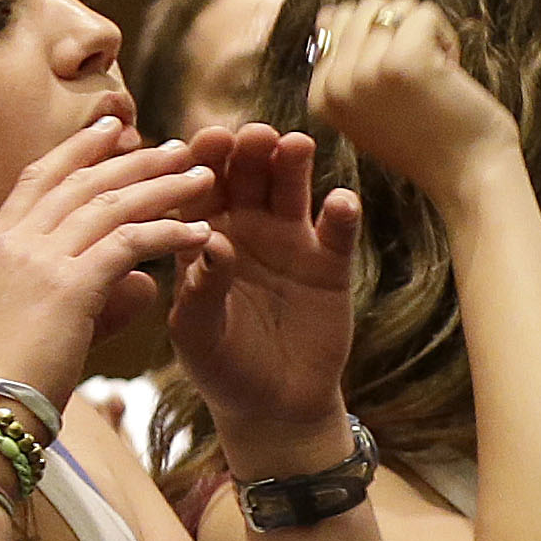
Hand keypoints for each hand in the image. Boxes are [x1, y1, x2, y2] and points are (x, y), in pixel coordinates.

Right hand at [0, 118, 219, 407]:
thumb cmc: (4, 382)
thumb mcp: (29, 321)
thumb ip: (84, 293)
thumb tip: (141, 282)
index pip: (38, 178)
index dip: (78, 149)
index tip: (113, 128)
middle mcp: (13, 243)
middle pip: (81, 182)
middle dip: (134, 158)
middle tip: (177, 146)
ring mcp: (37, 260)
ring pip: (109, 204)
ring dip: (162, 186)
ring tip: (202, 178)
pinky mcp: (68, 286)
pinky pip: (130, 243)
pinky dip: (168, 232)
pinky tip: (200, 232)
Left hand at [160, 122, 364, 452]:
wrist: (271, 406)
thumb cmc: (220, 366)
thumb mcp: (198, 334)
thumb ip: (201, 290)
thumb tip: (211, 243)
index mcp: (202, 236)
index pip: (200, 190)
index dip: (202, 164)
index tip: (204, 141)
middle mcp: (246, 228)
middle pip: (247, 177)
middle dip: (248, 151)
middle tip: (251, 135)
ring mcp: (290, 241)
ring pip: (292, 190)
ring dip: (292, 165)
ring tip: (294, 145)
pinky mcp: (330, 263)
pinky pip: (337, 231)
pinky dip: (341, 214)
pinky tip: (340, 202)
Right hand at [306, 0, 515, 209]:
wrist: (468, 177)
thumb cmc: (429, 139)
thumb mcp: (368, 105)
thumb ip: (344, 63)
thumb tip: (329, 12)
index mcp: (320, 95)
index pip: (335, 22)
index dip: (378, 40)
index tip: (394, 83)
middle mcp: (335, 84)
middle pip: (366, 8)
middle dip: (400, 30)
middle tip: (418, 76)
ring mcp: (366, 71)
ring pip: (397, 6)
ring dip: (424, 33)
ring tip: (433, 76)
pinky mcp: (404, 60)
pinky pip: (424, 13)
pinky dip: (446, 36)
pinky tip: (448, 72)